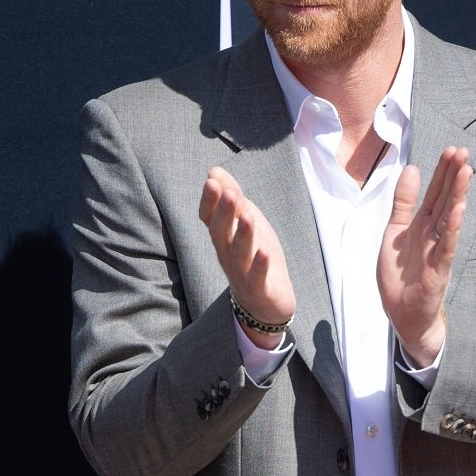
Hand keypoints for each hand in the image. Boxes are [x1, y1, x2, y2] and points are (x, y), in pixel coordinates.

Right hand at [199, 167, 295, 345]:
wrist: (266, 304)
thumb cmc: (255, 257)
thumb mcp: (247, 223)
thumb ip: (233, 198)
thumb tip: (214, 170)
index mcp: (223, 238)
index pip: (209, 218)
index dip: (210, 201)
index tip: (212, 180)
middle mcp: (227, 255)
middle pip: (221, 233)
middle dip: (224, 213)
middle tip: (230, 193)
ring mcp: (242, 274)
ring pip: (238, 254)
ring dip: (242, 234)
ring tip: (247, 216)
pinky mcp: (259, 290)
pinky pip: (257, 278)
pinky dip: (259, 265)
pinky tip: (264, 252)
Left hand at [378, 146, 471, 367]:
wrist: (403, 314)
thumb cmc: (400, 276)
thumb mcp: (394, 233)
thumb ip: (403, 203)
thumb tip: (410, 169)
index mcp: (421, 224)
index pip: (435, 192)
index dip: (442, 172)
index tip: (452, 150)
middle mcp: (433, 234)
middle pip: (445, 199)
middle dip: (453, 176)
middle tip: (463, 152)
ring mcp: (438, 250)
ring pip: (449, 218)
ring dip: (458, 195)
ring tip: (466, 172)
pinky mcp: (438, 269)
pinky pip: (447, 246)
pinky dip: (452, 229)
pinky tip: (459, 210)